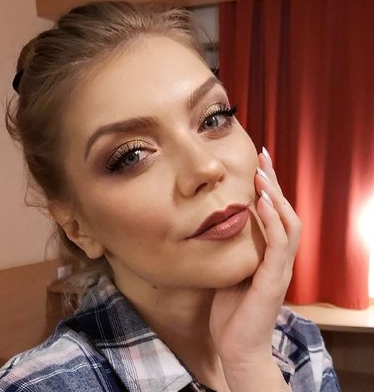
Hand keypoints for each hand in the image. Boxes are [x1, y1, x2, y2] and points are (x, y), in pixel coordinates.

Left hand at [209, 148, 300, 389]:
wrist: (236, 347)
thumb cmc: (230, 311)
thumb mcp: (228, 270)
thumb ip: (230, 248)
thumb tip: (214, 225)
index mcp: (268, 254)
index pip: (273, 213)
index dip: (268, 188)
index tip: (257, 164)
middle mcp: (279, 257)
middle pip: (285, 211)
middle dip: (274, 182)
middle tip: (262, 156)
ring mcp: (280, 268)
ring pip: (288, 223)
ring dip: (275, 196)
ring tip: (262, 174)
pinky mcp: (274, 279)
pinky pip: (278, 244)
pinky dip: (272, 220)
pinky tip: (261, 202)